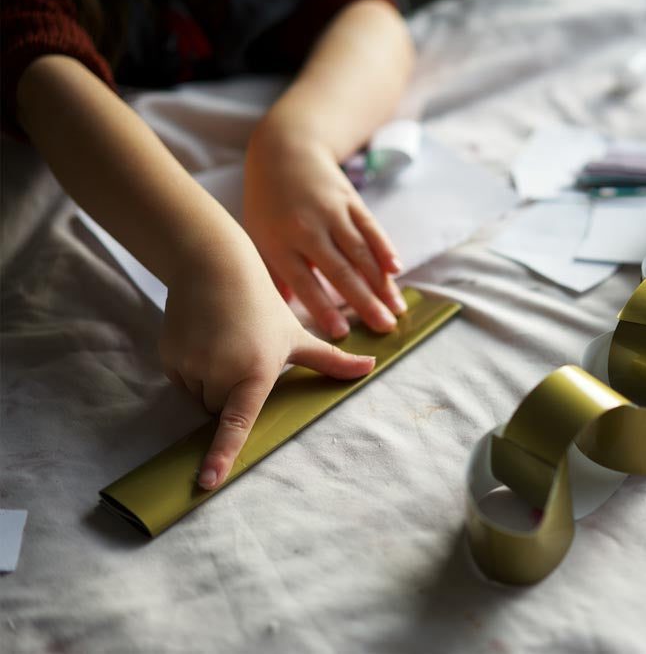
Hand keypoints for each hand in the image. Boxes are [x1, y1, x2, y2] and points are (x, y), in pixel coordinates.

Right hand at [160, 235, 374, 489]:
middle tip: (242, 354)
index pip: (238, 422)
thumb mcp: (297, 334)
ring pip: (200, 398)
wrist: (214, 267)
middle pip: (222, 411)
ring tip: (223, 343)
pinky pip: (182, 382)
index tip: (207, 482)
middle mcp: (221, 372)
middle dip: (232, 393)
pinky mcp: (169, 358)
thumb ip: (331, 361)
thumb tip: (371, 367)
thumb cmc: (262, 305)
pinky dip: (192, 370)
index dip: (222, 454)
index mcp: (256, 371)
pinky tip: (203, 340)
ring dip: (210, 383)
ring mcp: (192, 365)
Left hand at [244, 121, 405, 337]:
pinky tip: (396, 270)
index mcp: (280, 242)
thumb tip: (283, 314)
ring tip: (397, 309)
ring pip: (361, 253)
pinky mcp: (350, 200)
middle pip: (340, 271)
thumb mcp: (258, 237)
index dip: (324, 308)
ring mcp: (332, 212)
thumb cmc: (267, 202)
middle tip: (384, 328)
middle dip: (364, 302)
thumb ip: (274, 275)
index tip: (341, 333)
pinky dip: (385, 249)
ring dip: (381, 283)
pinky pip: (371, 228)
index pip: (304, 281)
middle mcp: (307, 228)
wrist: (284, 150)